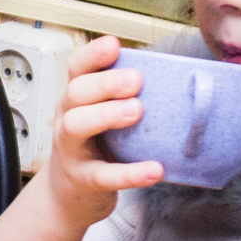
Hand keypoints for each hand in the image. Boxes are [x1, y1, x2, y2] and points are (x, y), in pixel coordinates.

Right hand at [40, 34, 161, 225]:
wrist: (67, 197)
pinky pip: (104, 175)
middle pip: (75, 93)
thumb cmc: (93, 149)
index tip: (114, 44)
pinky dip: (130, 173)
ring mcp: (71, 150)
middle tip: (136, 80)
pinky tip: (154, 169)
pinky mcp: (83, 180)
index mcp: (75, 100)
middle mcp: (67, 119)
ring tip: (136, 111)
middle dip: (104, 83)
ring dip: (106, 115)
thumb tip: (173, 80)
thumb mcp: (100, 118)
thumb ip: (123, 99)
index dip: (92, 55)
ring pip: (77, 126)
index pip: (76, 69)